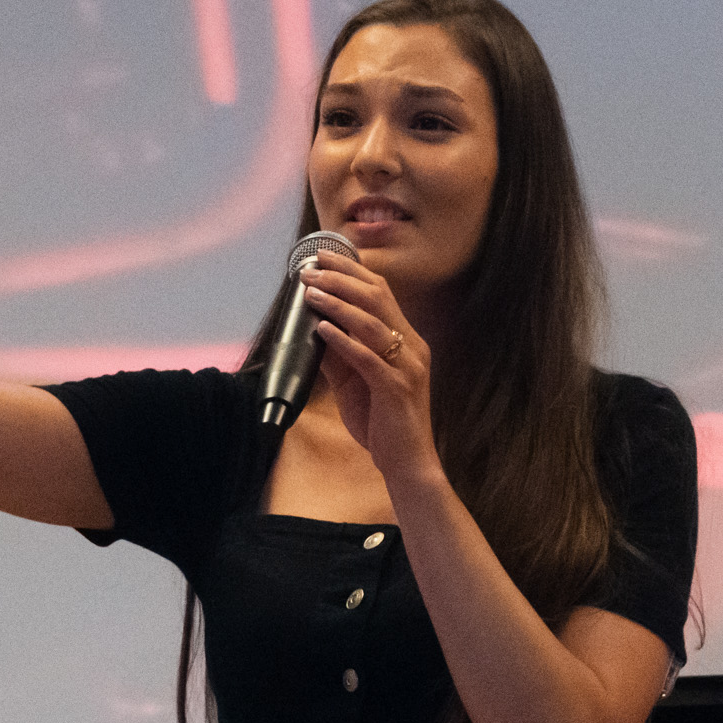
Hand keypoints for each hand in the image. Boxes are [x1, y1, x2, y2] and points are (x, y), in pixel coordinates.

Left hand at [300, 260, 438, 479]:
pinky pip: (368, 359)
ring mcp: (407, 368)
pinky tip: (322, 329)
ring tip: (310, 293)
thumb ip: (339, 357)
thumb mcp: (356, 383)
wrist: (407, 464)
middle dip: (342, 279)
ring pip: (372, 323)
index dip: (352, 272)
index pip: (381, 293)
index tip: (322, 258)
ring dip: (337, 304)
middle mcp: (411, 348)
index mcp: (406, 341)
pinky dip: (343, 341)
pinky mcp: (397, 390)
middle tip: (311, 269)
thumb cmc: (383, 424)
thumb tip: (313, 331)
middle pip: (378, 298)